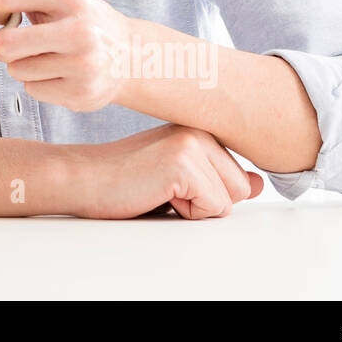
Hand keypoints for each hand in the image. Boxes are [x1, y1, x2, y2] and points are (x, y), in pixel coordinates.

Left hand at [0, 0, 132, 111]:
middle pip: (4, 46)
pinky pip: (32, 91)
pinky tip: (60, 74)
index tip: (5, 13)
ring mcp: (82, 65)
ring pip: (17, 70)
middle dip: (5, 45)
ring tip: (49, 57)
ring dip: (25, 65)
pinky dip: (40, 84)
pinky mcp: (80, 94)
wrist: (133, 57)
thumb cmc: (86, 20)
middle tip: (21, 41)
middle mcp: (80, 31)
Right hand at [69, 124, 264, 219]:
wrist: (83, 178)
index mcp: (199, 128)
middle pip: (241, 188)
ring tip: (159, 189)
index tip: (170, 181)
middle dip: (206, 202)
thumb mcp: (179, 178)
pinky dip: (186, 213)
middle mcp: (200, 128)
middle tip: (162, 187)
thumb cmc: (124, 180)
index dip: (207, 194)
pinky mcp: (184, 161)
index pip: (239, 178)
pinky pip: (214, 208)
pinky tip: (156, 192)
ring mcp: (193, 141)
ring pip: (231, 199)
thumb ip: (219, 177)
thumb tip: (258, 183)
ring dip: (196, 208)